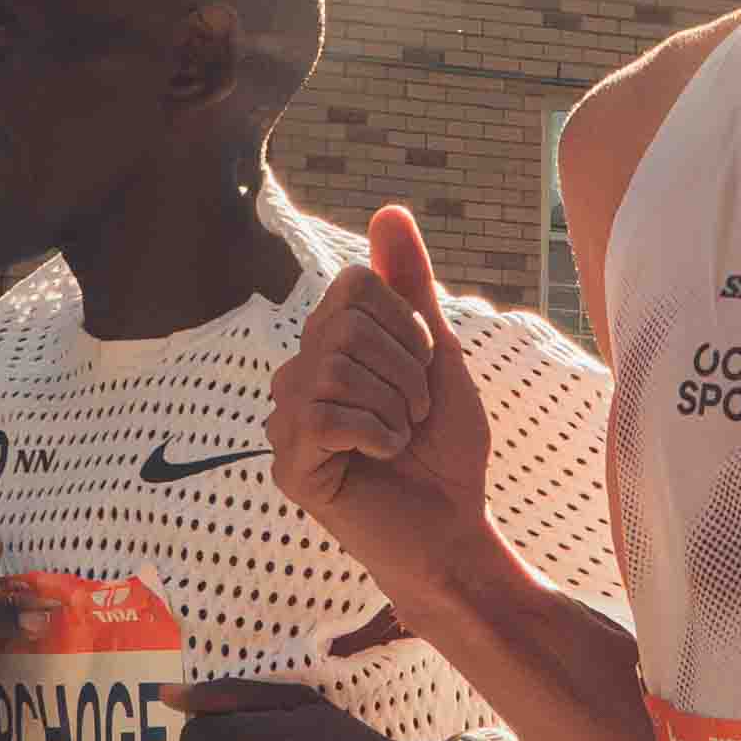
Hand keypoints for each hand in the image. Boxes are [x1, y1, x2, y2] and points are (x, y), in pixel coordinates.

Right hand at [269, 209, 493, 598]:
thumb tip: (389, 210)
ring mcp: (286, 423)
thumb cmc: (445, 450)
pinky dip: (376, 435)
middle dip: (403, 369)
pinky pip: (324, 417)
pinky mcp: (289, 467)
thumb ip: (409, 287)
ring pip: (334, 369)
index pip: (353, 286)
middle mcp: (298, 377)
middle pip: (343, 326)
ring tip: (401, 436)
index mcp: (328, 347)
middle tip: (416, 412)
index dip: (404, 323)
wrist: (454, 530)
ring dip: (393, 406)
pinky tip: (385, 458)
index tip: (424, 369)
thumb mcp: (436, 355)